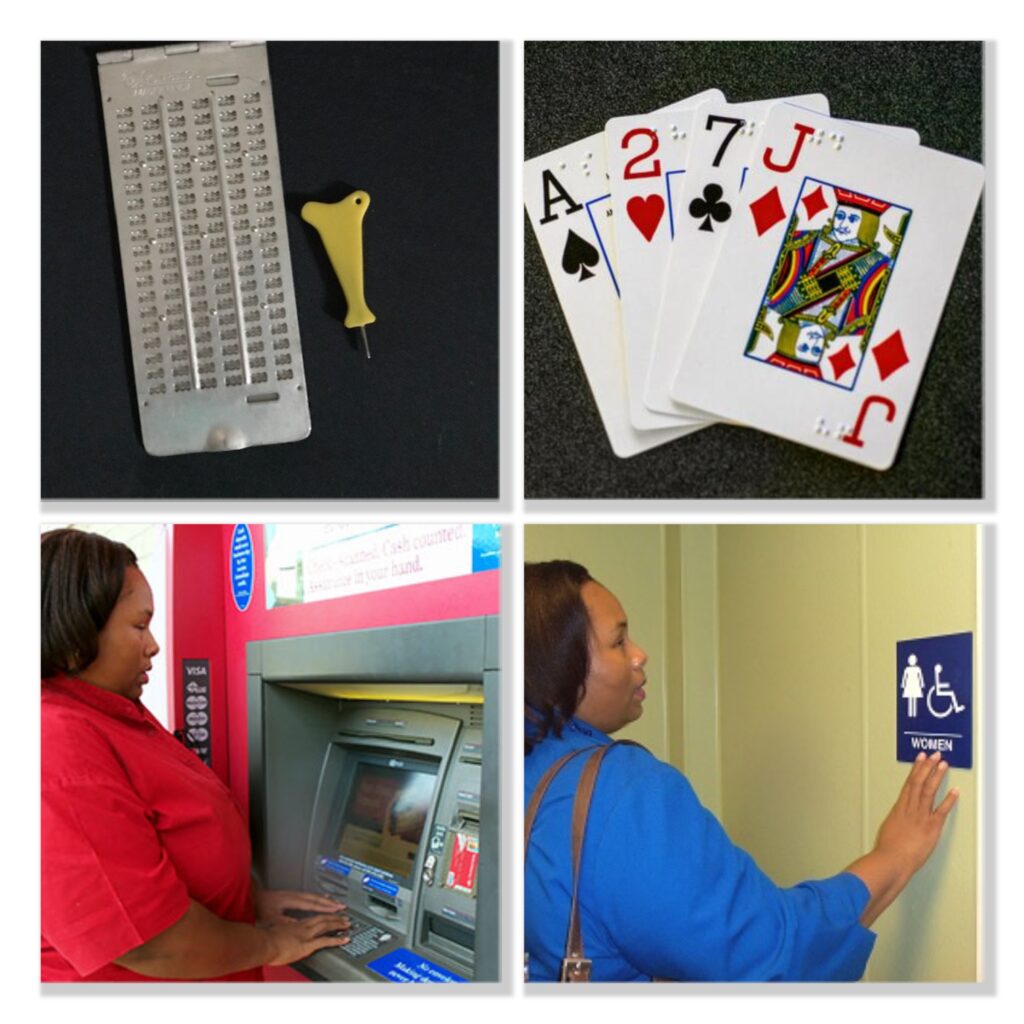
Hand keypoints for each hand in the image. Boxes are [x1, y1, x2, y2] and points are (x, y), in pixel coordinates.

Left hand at [255, 888, 345, 925]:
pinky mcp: (290, 895)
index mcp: (290, 900)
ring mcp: (292, 894)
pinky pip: (308, 895)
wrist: (250, 897)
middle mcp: (293, 895)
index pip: (312, 904)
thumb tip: (300, 925)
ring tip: (335, 902)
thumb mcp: (271, 919)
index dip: (325, 907)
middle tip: (341, 906)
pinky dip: (317, 897)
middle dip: (329, 902)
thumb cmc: (259, 909)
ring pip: (312, 895)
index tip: (336, 909)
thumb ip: (286, 922)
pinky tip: (320, 898)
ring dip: (324, 899)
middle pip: (315, 898)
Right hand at [264, 912, 351, 965]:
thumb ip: (279, 931)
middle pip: (322, 918)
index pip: (312, 915)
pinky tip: (344, 939)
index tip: (328, 910)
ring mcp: (306, 934)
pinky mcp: (307, 944)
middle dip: (334, 916)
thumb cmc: (263, 939)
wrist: (262, 942)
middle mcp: (302, 925)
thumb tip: (280, 934)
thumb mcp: (272, 931)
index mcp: (294, 923)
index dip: (322, 912)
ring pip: (326, 925)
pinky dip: (337, 939)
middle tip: (344, 916)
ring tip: (347, 924)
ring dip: (338, 924)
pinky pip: (325, 941)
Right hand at [874, 751, 958, 877]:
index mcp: (899, 808)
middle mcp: (910, 809)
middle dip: (927, 767)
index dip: (916, 770)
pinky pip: (941, 811)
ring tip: (943, 765)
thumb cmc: (887, 849)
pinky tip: (955, 791)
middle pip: (919, 782)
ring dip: (936, 776)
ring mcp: (921, 817)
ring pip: (928, 791)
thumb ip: (896, 822)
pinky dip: (949, 800)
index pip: (909, 784)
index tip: (920, 759)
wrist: (891, 860)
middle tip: (934, 755)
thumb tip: (898, 821)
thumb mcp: (888, 830)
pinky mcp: (931, 828)